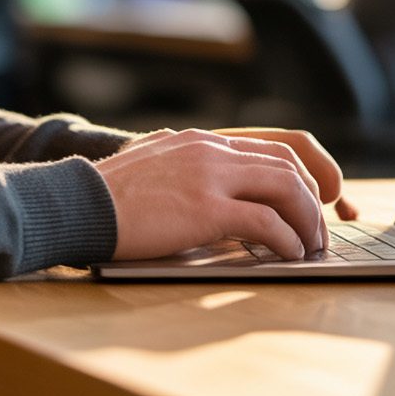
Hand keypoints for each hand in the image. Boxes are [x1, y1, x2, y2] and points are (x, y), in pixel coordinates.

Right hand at [96, 129, 334, 260]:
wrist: (76, 202)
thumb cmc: (104, 197)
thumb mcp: (151, 165)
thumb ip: (182, 169)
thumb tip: (201, 191)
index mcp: (200, 141)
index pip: (269, 150)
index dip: (299, 178)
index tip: (308, 204)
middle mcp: (210, 150)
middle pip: (286, 166)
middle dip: (312, 200)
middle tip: (318, 231)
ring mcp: (209, 176)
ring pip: (286, 188)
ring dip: (307, 220)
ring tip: (311, 246)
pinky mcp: (205, 208)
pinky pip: (266, 221)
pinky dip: (287, 239)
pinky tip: (290, 254)